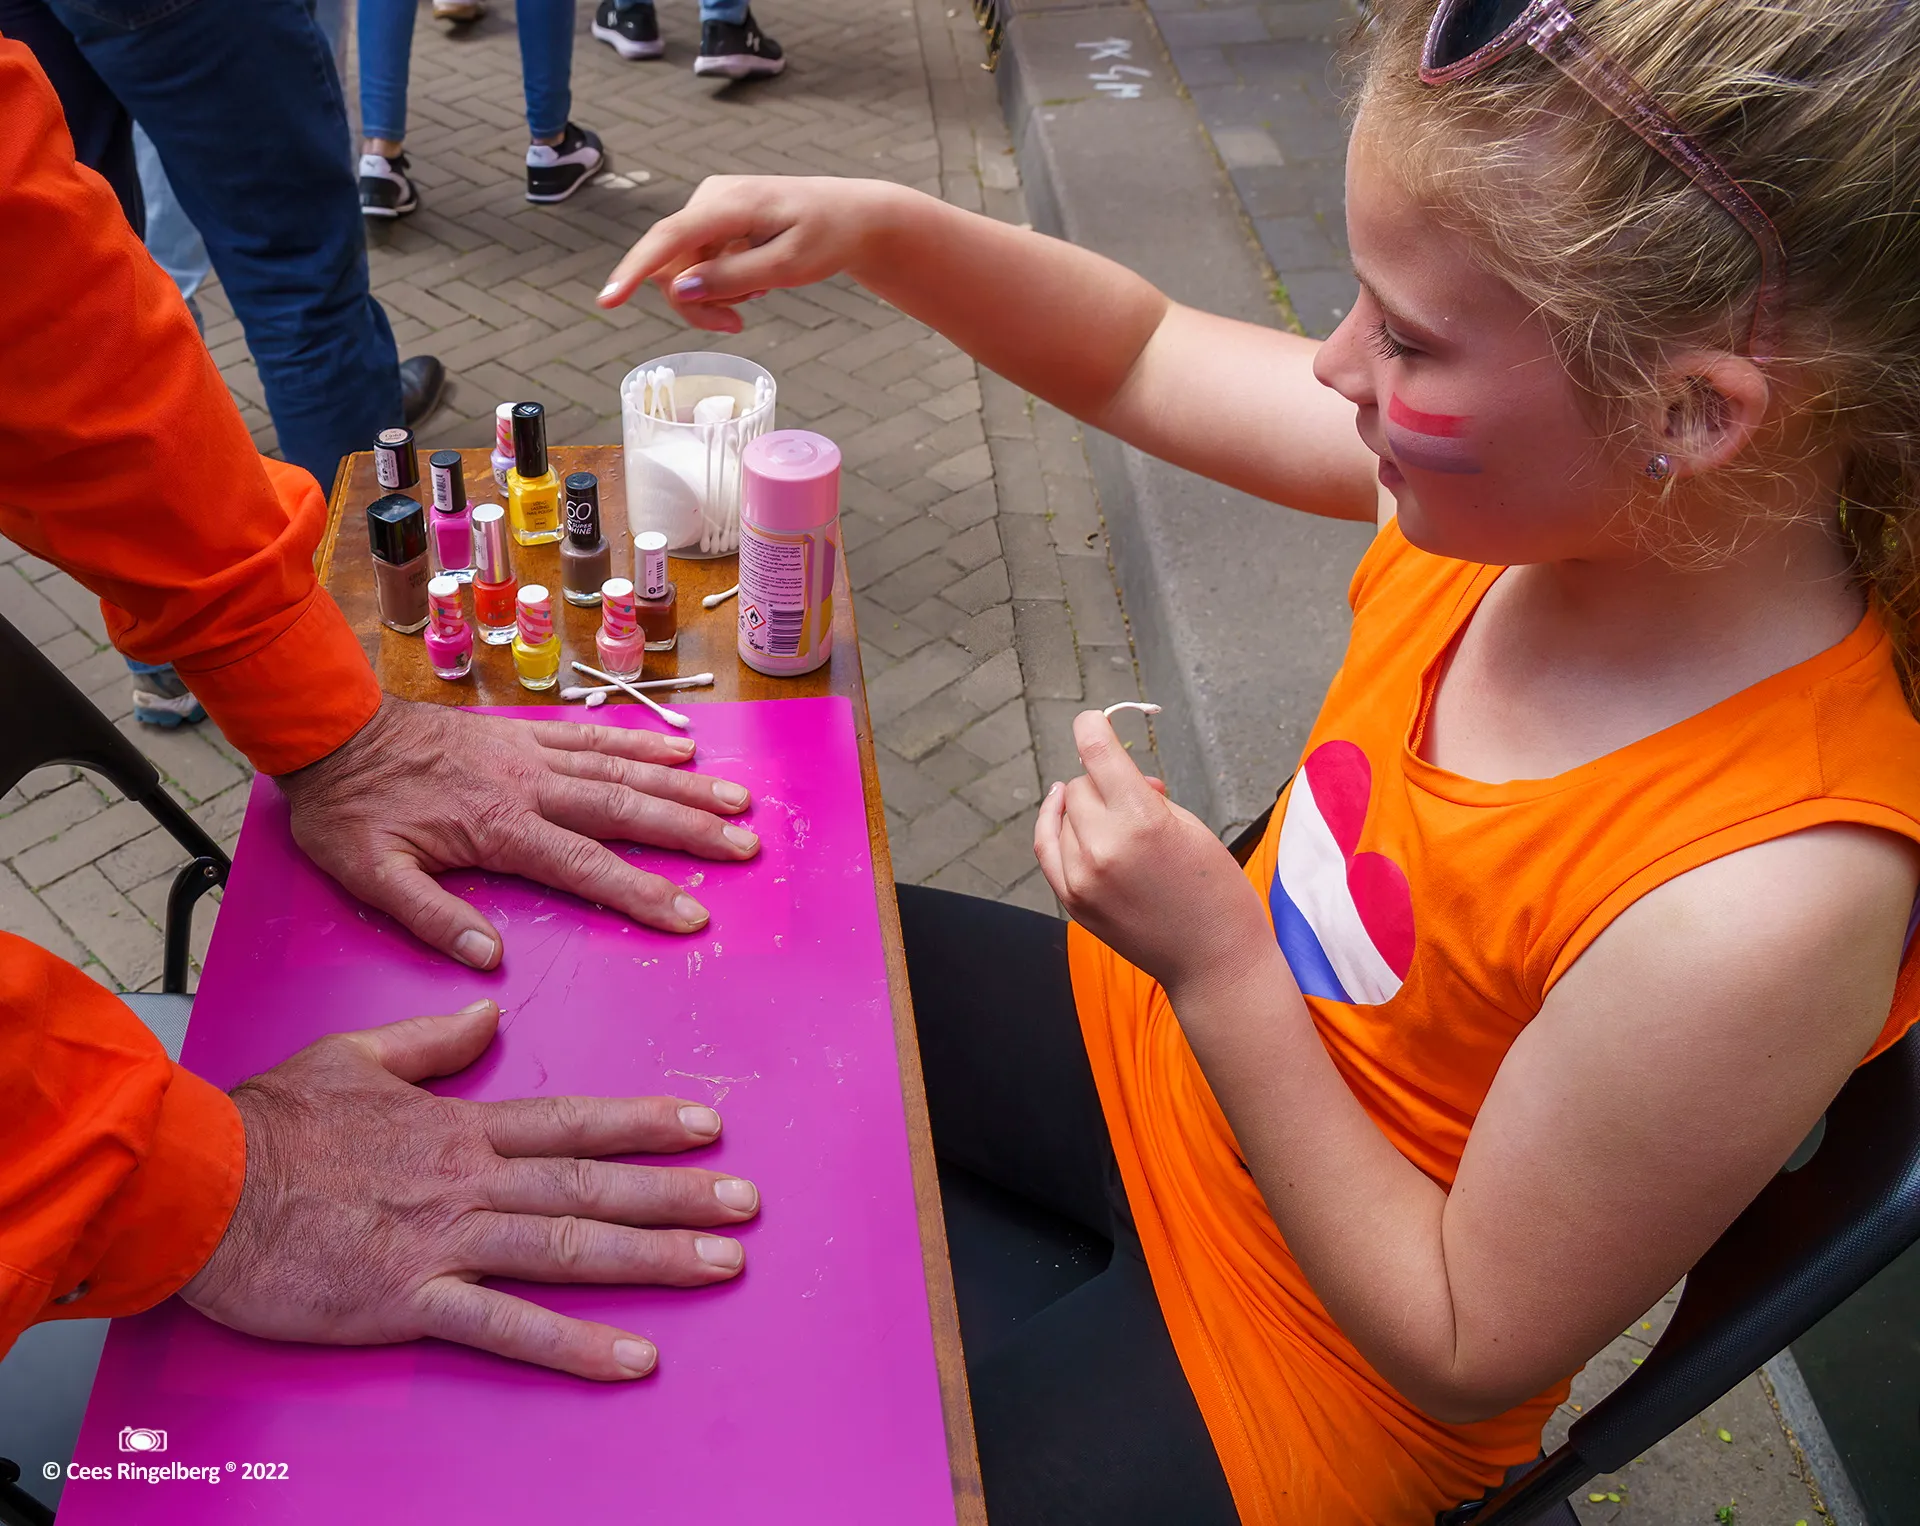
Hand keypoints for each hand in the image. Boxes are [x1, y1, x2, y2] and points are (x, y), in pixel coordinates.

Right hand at [180, 1001, 758, 1379]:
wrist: (199, 1184)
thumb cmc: (266, 1127)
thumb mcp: (353, 1056)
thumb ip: (430, 1038)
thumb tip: (486, 1010)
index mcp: (458, 1126)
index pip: (572, 1120)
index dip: (644, 1123)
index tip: (705, 1124)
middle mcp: (469, 1180)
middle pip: (592, 1185)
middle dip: (677, 1193)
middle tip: (745, 1203)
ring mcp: (446, 1240)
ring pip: (570, 1247)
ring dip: (654, 1257)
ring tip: (722, 1262)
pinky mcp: (412, 1298)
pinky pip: (507, 1325)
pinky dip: (574, 1344)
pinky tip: (633, 1358)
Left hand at [277, 697, 759, 968]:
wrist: (331, 729)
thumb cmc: (350, 809)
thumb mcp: (371, 875)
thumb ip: (432, 917)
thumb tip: (488, 960)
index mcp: (499, 827)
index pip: (586, 866)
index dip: (642, 893)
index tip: (691, 916)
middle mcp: (529, 785)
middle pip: (624, 809)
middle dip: (690, 830)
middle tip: (744, 847)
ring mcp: (532, 753)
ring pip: (621, 768)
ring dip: (682, 784)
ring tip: (736, 799)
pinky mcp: (525, 733)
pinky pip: (594, 734)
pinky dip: (641, 741)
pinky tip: (682, 748)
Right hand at [597, 175, 904, 332]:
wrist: (853, 216)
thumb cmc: (828, 236)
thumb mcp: (788, 265)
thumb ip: (734, 278)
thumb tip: (681, 290)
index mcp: (730, 203)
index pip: (669, 238)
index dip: (634, 271)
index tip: (607, 301)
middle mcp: (710, 198)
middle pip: (671, 263)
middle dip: (696, 302)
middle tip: (736, 324)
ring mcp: (711, 208)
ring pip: (683, 268)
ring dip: (714, 294)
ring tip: (758, 294)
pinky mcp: (716, 220)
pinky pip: (699, 263)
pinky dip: (721, 284)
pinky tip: (755, 282)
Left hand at [1034, 711, 1267, 991]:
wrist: (1214, 962)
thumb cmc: (1216, 892)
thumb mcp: (1191, 827)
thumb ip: (1146, 796)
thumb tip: (1119, 777)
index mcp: (1141, 822)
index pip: (1097, 752)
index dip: (1092, 727)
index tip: (1092, 719)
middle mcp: (1104, 848)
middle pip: (1082, 784)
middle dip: (1104, 782)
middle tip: (1139, 797)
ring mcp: (1082, 879)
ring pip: (1065, 813)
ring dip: (1087, 809)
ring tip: (1119, 822)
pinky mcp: (1072, 900)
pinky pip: (1047, 846)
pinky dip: (1054, 824)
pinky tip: (1061, 808)